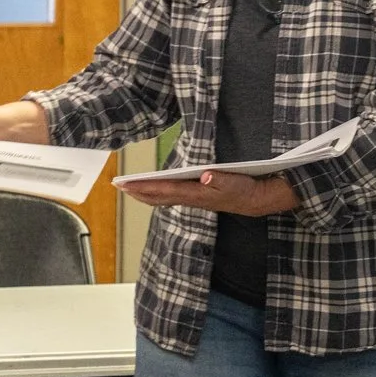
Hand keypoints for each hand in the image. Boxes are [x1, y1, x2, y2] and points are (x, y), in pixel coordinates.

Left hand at [120, 169, 295, 217]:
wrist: (257, 201)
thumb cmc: (246, 188)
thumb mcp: (237, 182)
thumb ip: (222, 179)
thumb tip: (206, 175)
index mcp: (198, 193)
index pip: (166, 189)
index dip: (145, 187)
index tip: (127, 184)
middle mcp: (192, 198)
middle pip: (159, 197)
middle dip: (138, 192)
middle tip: (118, 186)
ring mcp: (194, 199)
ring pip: (163, 198)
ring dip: (145, 194)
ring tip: (129, 188)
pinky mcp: (197, 197)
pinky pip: (171, 196)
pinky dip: (158, 193)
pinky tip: (153, 190)